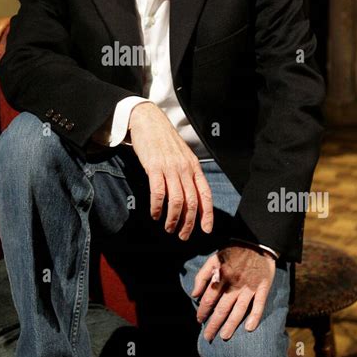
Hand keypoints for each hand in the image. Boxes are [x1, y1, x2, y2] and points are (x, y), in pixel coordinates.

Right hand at [128, 102, 213, 239]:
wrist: (148, 121)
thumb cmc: (164, 140)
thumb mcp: (182, 155)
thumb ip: (187, 173)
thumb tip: (189, 195)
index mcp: (194, 167)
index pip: (205, 194)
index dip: (207, 214)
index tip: (205, 230)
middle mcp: (185, 168)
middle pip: (191, 202)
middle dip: (188, 223)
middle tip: (182, 235)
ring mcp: (170, 168)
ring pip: (176, 201)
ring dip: (173, 219)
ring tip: (168, 228)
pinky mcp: (154, 167)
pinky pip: (159, 193)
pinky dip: (158, 208)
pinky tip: (155, 214)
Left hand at [191, 245, 275, 340]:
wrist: (257, 242)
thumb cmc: (233, 252)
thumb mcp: (214, 258)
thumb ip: (202, 276)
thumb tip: (194, 294)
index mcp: (221, 276)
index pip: (209, 299)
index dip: (202, 311)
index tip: (199, 319)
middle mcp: (235, 283)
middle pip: (222, 308)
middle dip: (213, 324)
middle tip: (208, 337)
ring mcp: (250, 287)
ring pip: (239, 310)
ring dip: (231, 325)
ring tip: (224, 336)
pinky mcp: (263, 287)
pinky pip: (259, 304)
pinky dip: (255, 316)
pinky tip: (249, 328)